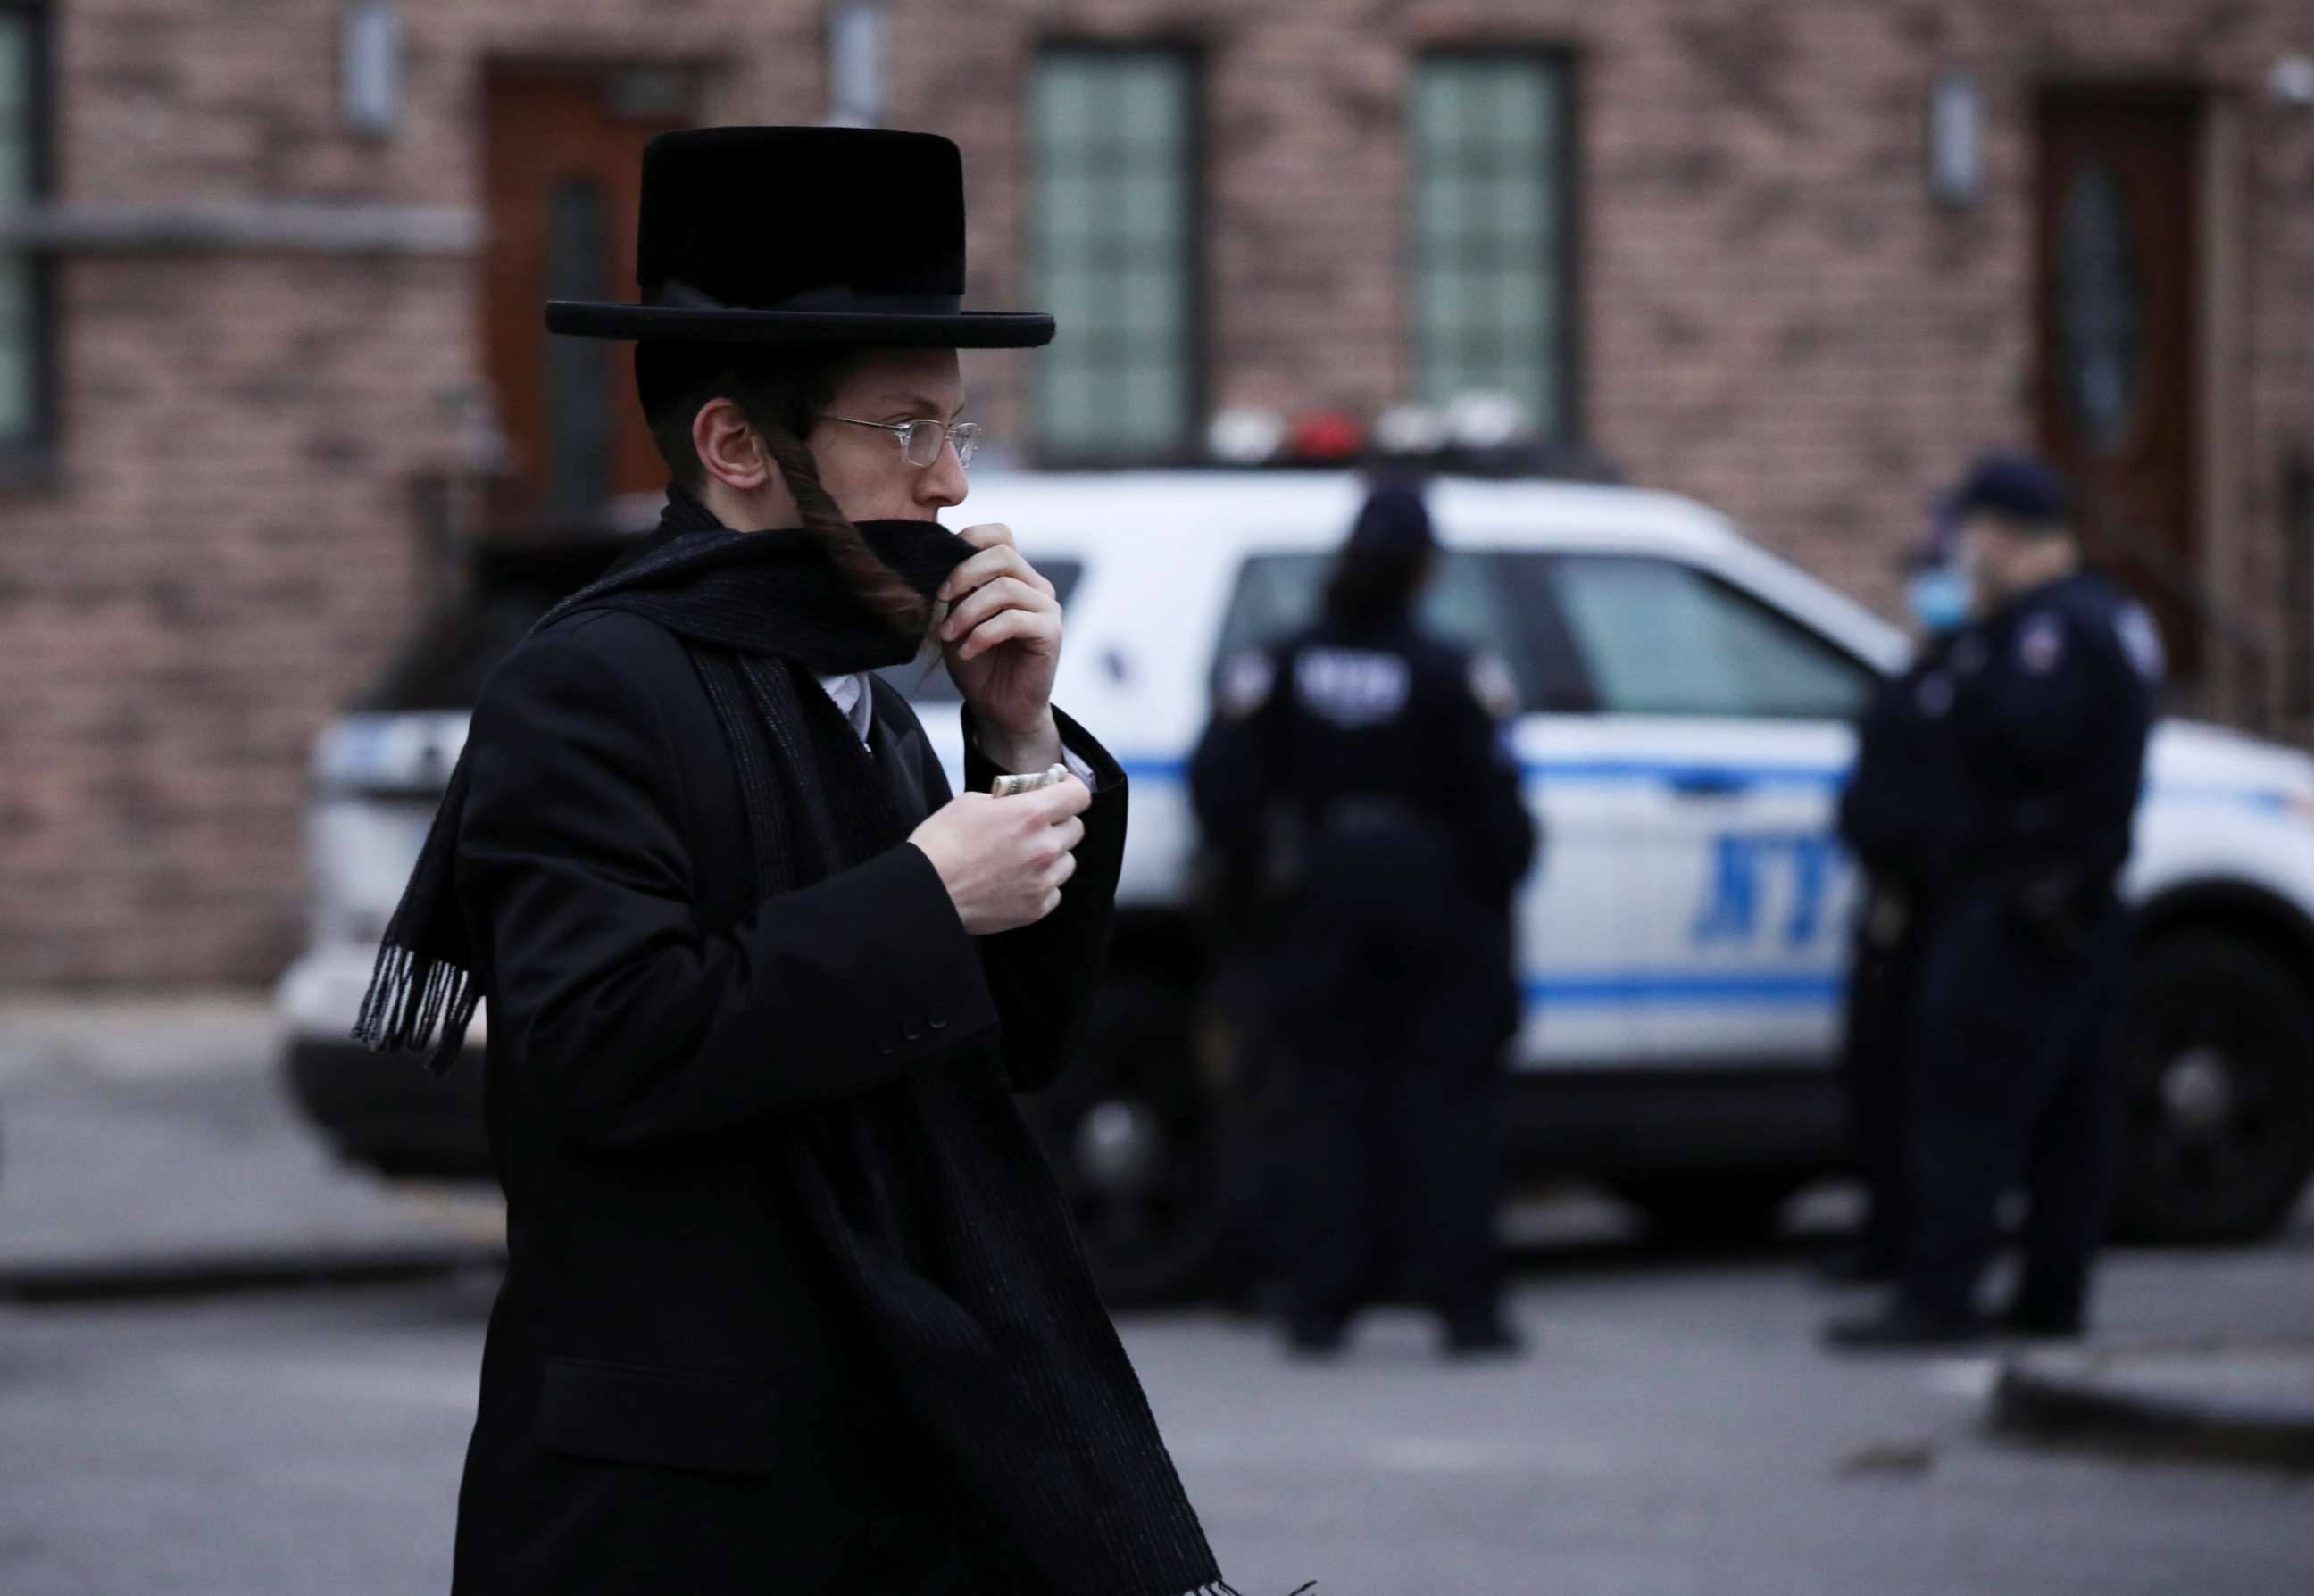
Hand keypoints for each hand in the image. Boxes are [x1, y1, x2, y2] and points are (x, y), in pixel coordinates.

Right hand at [908, 776, 1090, 935]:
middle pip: (1076, 828)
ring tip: (1019, 858)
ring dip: (1051, 856)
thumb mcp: (971, 802)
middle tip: (1033, 827)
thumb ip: (1009, 798)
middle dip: (1058, 823)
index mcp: (1030, 815)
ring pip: (1067, 862)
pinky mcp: (1036, 908)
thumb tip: (1026, 796)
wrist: (924, 892)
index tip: (1062, 790)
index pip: (1078, 795)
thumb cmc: (941, 844)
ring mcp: (1042, 881)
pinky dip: (1040, 884)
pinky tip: (1014, 881)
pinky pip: (1054, 890)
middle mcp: (1044, 848)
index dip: (1071, 789)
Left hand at [936, 523, 1062, 768]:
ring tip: (948, 636)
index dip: (970, 539)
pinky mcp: (1051, 632)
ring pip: (1004, 588)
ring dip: (967, 611)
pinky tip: (968, 651)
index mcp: (1013, 576)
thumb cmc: (976, 662)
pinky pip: (1014, 619)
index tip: (943, 571)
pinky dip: (983, 633)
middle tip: (939, 600)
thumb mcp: (955, 619)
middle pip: (1003, 554)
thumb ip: (955, 589)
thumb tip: (939, 560)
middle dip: (964, 574)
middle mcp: (1035, 586)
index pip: (999, 535)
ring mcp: (1047, 607)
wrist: (997, 707)